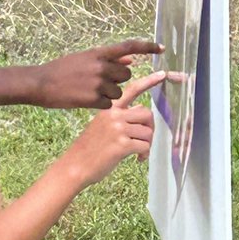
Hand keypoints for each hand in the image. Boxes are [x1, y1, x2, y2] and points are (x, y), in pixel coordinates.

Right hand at [33, 40, 161, 109]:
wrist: (40, 83)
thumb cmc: (60, 70)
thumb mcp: (83, 58)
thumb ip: (107, 58)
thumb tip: (131, 58)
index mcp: (98, 53)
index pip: (129, 46)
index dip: (147, 46)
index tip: (161, 48)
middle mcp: (101, 66)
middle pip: (126, 74)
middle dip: (117, 79)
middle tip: (100, 82)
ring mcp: (98, 83)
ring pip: (118, 91)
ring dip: (109, 94)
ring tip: (89, 91)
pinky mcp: (94, 99)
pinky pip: (109, 104)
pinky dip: (101, 105)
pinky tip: (86, 100)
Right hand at [67, 70, 162, 186]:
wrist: (76, 165)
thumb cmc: (89, 148)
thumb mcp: (101, 125)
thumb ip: (120, 118)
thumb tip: (142, 119)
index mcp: (109, 109)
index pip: (131, 90)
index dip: (148, 82)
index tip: (162, 74)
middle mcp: (114, 115)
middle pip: (147, 114)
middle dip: (150, 128)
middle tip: (144, 140)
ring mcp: (118, 129)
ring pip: (148, 132)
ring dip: (147, 144)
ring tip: (138, 152)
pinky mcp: (122, 145)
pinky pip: (145, 146)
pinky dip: (144, 154)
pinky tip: (137, 159)